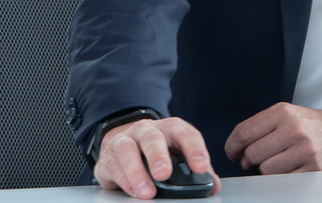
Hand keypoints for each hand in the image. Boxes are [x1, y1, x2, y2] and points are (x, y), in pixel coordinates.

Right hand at [94, 117, 220, 198]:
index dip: (194, 149)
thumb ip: (194, 170)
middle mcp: (146, 131)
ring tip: (147, 192)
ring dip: (137, 172)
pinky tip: (133, 191)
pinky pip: (113, 166)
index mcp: (169, 129)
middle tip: (164, 174)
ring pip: (128, 150)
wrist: (123, 143)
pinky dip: (123, 180)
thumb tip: (213, 185)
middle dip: (158, 155)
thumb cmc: (157, 151)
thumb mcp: (177, 156)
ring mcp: (125, 141)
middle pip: (152, 138)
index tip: (200, 167)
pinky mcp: (108, 157)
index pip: (185, 134)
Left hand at [224, 102, 321, 173]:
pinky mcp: (313, 169)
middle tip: (261, 156)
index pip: (244, 132)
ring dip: (269, 168)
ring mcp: (304, 150)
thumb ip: (260, 130)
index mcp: (283, 112)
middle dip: (252, 158)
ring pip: (266, 170)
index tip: (232, 152)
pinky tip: (291, 167)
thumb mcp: (285, 115)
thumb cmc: (309, 125)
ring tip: (281, 159)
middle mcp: (293, 129)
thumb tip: (241, 156)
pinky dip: (282, 177)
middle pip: (253, 154)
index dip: (232, 146)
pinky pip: (283, 180)